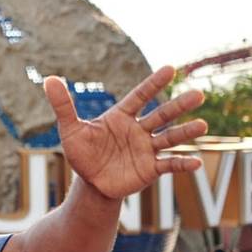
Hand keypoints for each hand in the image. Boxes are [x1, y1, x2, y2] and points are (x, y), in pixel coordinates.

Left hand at [48, 66, 207, 199]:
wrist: (90, 183)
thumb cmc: (82, 153)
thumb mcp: (70, 129)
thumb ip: (63, 105)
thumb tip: (49, 79)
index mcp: (121, 117)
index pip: (140, 97)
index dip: (153, 84)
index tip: (171, 69)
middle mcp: (139, 130)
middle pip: (161, 115)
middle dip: (179, 106)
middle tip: (199, 95)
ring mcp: (147, 149)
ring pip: (170, 138)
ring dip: (186, 133)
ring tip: (203, 126)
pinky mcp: (150, 169)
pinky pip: (169, 165)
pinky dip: (182, 164)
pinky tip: (197, 163)